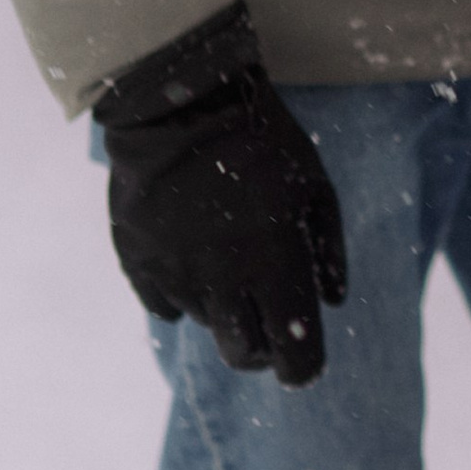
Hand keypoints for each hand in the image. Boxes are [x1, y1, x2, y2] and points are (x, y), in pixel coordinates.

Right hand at [99, 6, 347, 386]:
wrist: (182, 102)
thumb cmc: (265, 142)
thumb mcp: (316, 187)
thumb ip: (326, 250)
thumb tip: (333, 303)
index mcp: (275, 265)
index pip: (293, 353)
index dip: (301, 368)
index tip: (302, 365)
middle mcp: (223, 281)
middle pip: (241, 354)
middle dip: (260, 351)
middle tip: (267, 326)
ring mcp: (175, 273)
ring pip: (205, 323)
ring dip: (224, 308)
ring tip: (230, 259)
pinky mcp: (137, 261)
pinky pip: (162, 303)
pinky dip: (181, 293)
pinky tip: (192, 257)